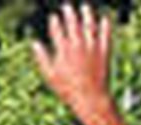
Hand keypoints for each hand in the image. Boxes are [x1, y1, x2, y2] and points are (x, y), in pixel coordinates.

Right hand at [32, 4, 114, 118]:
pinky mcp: (104, 54)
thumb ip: (42, 58)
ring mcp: (92, 49)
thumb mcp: (50, 75)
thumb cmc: (68, 91)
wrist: (91, 100)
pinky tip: (105, 19)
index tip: (54, 17)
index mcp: (63, 50)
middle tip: (67, 7)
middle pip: (73, 24)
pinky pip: (105, 37)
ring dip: (87, 15)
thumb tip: (34, 43)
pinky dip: (105, 27)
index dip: (55, 22)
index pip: (57, 30)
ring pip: (89, 27)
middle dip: (69, 14)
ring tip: (85, 7)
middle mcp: (78, 46)